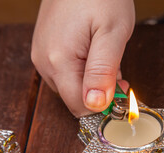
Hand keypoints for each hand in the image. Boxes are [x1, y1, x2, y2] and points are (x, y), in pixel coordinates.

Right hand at [31, 0, 134, 116]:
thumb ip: (103, 71)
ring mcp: (42, 55)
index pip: (79, 107)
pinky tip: (94, 53)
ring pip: (71, 86)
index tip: (121, 92)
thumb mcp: (112, 33)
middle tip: (117, 71)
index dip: (103, 107)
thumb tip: (95, 104)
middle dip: (99, 93)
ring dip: (92, 81)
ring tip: (105, 56)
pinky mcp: (45, 49)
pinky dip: (83, 71)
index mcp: (59, 61)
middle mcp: (44, 62)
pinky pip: (66, 72)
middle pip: (75, 98)